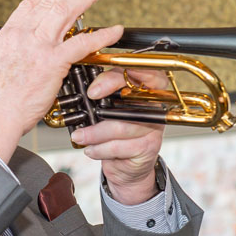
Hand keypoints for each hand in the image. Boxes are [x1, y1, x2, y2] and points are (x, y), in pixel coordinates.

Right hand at [0, 0, 122, 161]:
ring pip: (65, 12)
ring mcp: (38, 47)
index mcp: (10, 34)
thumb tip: (30, 53)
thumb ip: (18, 52)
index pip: (32, 4)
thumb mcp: (1, 64)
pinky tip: (113, 31)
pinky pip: (81, 43)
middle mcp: (23, 35)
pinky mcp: (52, 62)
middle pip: (51, 0)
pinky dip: (101, 35)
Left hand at [69, 68, 166, 204]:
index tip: (92, 91)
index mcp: (149, 84)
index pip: (137, 73)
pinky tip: (91, 149)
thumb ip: (104, 88)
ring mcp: (155, 125)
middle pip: (128, 100)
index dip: (114, 79)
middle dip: (102, 108)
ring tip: (80, 137)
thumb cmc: (118, 125)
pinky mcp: (150, 146)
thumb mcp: (111, 101)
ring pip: (120, 127)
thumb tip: (83, 87)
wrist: (128, 161)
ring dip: (94, 134)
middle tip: (81, 120)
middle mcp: (155, 103)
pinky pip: (119, 147)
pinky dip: (100, 149)